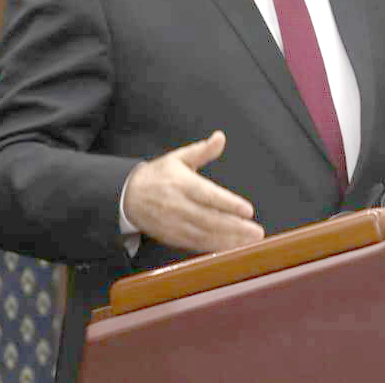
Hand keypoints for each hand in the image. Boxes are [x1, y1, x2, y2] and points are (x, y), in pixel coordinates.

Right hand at [122, 131, 264, 252]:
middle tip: (257, 231)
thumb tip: (220, 137)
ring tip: (251, 241)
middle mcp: (177, 206)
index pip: (208, 195)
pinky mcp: (173, 237)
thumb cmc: (158, 175)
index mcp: (181, 183)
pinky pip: (196, 245)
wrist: (128, 197)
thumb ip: (202, 150)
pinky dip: (216, 248)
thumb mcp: (178, 158)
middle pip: (209, 219)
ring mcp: (174, 224)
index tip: (248, 210)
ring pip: (205, 235)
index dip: (228, 204)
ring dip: (229, 241)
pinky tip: (233, 248)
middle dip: (235, 227)